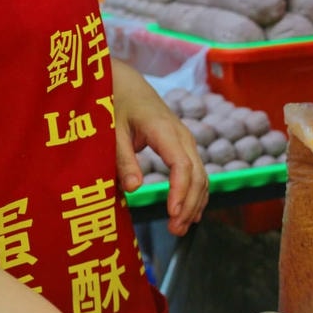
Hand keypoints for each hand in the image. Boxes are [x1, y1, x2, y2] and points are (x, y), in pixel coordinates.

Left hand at [110, 59, 208, 235]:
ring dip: (194, 203)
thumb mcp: (111, 129)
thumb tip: (135, 188)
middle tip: (175, 230)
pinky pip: (197, 173)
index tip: (172, 214)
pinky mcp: (183, 147)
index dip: (180, 192)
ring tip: (180, 228)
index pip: (183, 167)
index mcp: (165, 131)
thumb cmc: (114, 102)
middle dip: (189, 205)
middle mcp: (182, 136)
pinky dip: (196, 194)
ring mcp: (186, 141)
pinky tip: (190, 213)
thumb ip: (123, 159)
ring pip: (201, 176)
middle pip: (197, 175)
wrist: (124, 82)